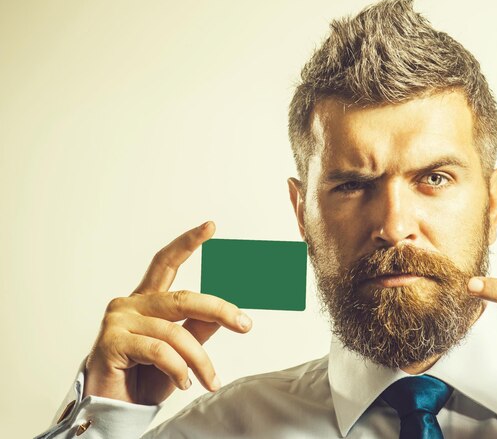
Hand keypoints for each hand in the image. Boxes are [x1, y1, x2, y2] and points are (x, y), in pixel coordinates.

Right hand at [84, 221, 252, 404]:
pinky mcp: (111, 341)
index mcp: (147, 300)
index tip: (211, 227)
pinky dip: (177, 369)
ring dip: (200, 361)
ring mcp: (119, 320)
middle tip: (245, 324)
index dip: (188, 243)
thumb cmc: (145, 377)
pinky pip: (159, 351)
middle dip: (219, 310)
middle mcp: (131, 304)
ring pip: (175, 333)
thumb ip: (199, 328)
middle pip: (183, 299)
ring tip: (210, 381)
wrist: (116, 410)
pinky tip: (182, 382)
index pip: (167, 263)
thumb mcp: (181, 350)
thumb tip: (229, 313)